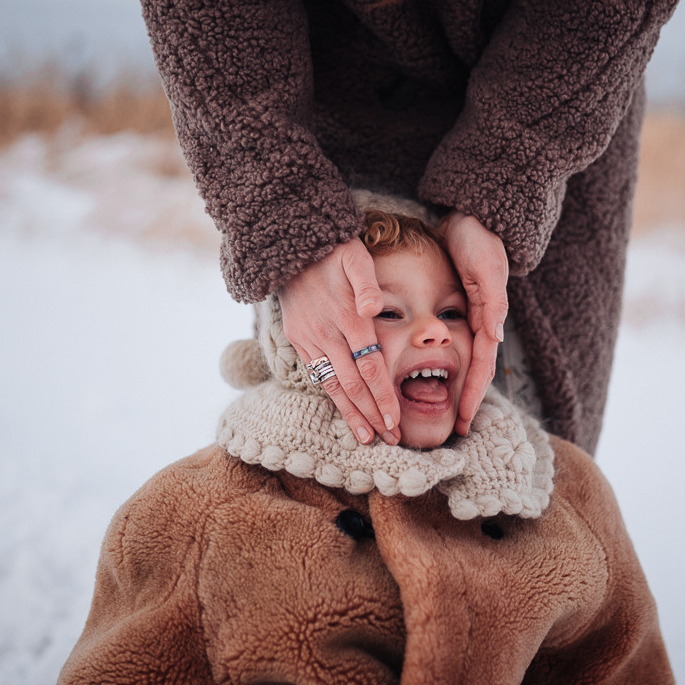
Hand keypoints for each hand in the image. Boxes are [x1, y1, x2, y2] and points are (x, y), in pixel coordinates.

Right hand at [279, 238, 400, 444]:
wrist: (288, 247)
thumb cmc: (333, 251)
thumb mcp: (354, 256)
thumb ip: (367, 283)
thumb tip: (374, 310)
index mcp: (348, 317)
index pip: (370, 367)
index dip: (383, 396)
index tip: (396, 420)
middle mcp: (327, 333)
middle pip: (354, 384)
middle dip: (373, 414)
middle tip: (390, 438)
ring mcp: (309, 338)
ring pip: (333, 385)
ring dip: (352, 414)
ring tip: (367, 437)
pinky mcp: (298, 339)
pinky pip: (317, 374)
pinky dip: (332, 396)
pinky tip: (344, 412)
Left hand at [442, 211, 508, 435]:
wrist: (473, 215)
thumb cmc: (479, 240)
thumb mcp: (487, 269)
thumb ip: (492, 302)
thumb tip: (494, 337)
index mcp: (489, 317)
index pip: (482, 366)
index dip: (474, 394)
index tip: (465, 420)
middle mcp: (481, 321)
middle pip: (474, 370)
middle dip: (467, 400)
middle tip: (456, 428)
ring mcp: (471, 315)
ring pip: (465, 361)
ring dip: (458, 387)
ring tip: (446, 413)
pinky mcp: (460, 307)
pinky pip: (454, 344)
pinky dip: (448, 365)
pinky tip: (435, 377)